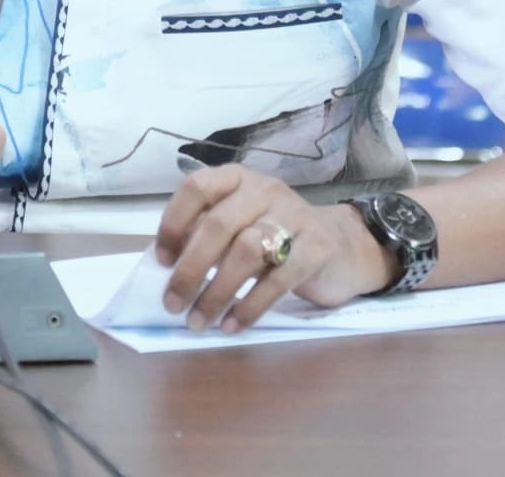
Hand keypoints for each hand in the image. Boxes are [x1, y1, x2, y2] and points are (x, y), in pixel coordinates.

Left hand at [154, 166, 392, 332]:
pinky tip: (233, 325)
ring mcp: (294, 215)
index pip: (197, 187)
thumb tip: (166, 262)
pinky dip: (249, 307)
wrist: (343, 245)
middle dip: (190, 269)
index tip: (161, 260)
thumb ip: (207, 231)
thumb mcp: (241, 222)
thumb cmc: (277, 236)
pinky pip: (277, 279)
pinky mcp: (317, 247)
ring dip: (216, 292)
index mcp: (238, 178)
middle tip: (173, 304)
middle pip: (218, 224)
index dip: (174, 223)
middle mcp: (264, 189)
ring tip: (199, 320)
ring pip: (245, 250)